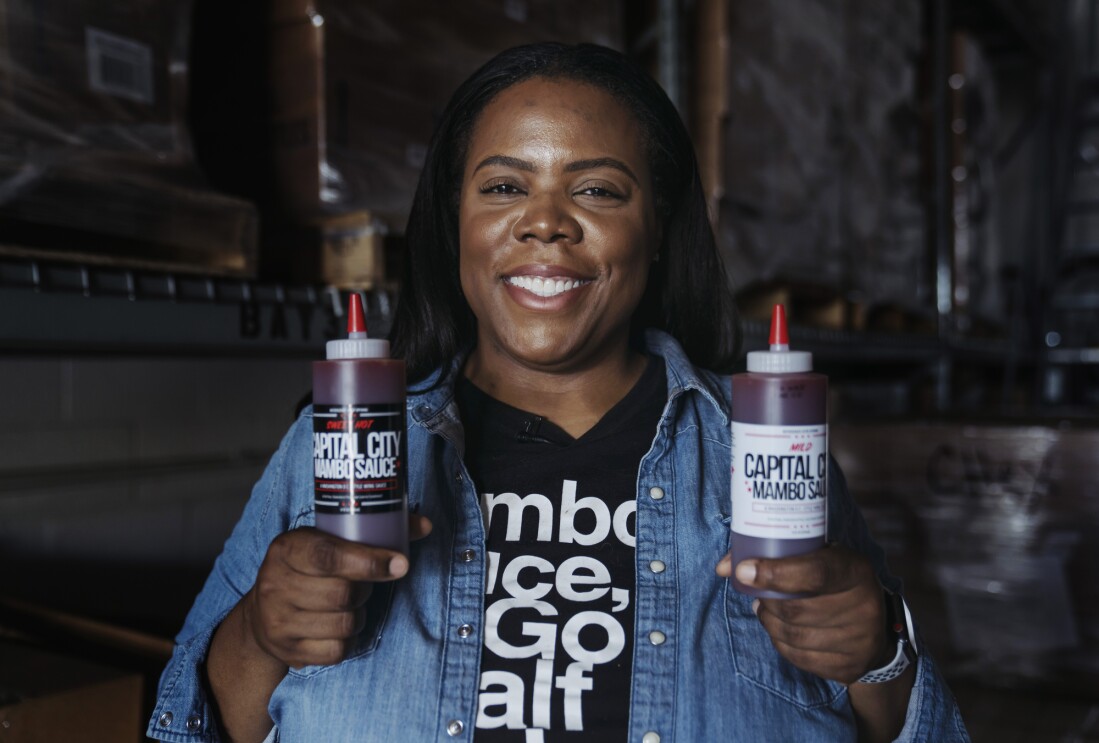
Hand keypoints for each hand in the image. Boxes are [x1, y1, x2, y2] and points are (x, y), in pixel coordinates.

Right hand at [244, 515, 431, 668]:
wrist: (262, 611)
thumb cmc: (308, 568)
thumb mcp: (328, 540)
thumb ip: (376, 530)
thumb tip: (425, 524)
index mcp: (287, 548)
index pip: (329, 556)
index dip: (369, 561)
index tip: (400, 564)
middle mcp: (275, 584)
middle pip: (342, 594)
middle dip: (364, 590)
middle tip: (362, 584)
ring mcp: (278, 621)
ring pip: (343, 624)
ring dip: (358, 615)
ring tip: (349, 604)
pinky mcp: (287, 651)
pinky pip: (336, 651)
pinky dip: (348, 640)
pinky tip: (338, 626)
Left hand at [716, 544, 888, 684]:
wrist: (876, 627)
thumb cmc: (834, 581)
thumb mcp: (818, 557)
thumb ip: (777, 555)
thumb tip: (725, 567)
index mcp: (855, 571)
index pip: (814, 573)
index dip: (775, 573)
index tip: (743, 571)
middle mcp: (864, 606)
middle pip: (797, 609)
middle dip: (766, 601)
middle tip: (755, 592)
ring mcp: (859, 641)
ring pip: (794, 635)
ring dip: (769, 621)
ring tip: (765, 609)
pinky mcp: (848, 667)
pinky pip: (799, 658)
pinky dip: (780, 642)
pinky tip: (779, 630)